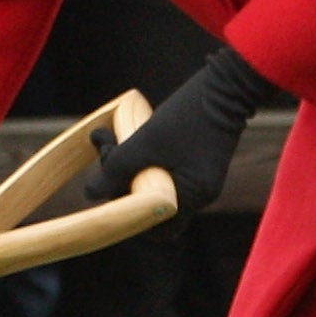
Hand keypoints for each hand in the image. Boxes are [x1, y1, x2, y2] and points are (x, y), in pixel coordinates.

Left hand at [90, 45, 273, 216]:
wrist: (226, 87)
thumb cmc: (186, 117)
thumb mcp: (144, 144)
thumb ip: (115, 170)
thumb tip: (89, 194)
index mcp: (192, 198)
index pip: (158, 229)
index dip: (131, 218)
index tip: (112, 191)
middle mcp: (201, 195)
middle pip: (152, 204)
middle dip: (122, 181)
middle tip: (107, 148)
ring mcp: (201, 178)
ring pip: (155, 183)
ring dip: (130, 165)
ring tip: (112, 137)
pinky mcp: (199, 161)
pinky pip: (166, 169)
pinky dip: (146, 158)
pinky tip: (133, 135)